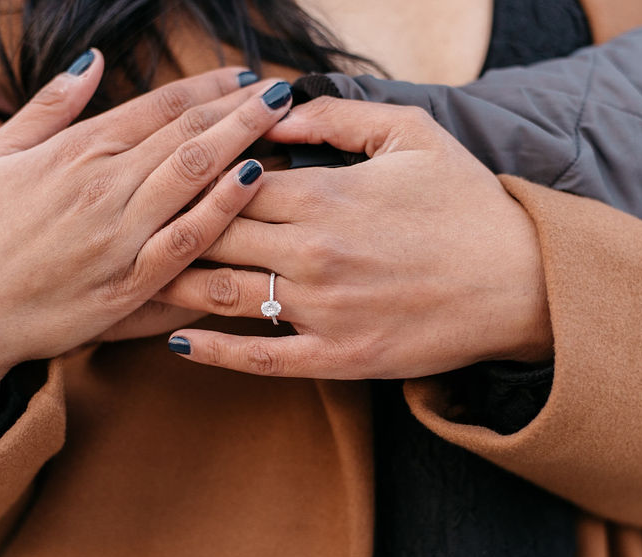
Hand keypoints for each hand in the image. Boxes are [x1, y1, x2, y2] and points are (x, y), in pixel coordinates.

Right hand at [0, 54, 292, 431]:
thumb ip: (47, 109)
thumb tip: (94, 60)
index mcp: (71, 153)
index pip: (156, 109)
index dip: (206, 88)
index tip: (241, 76)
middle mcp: (101, 189)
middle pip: (187, 137)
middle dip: (240, 109)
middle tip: (282, 89)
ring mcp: (116, 239)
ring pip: (193, 180)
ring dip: (242, 143)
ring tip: (282, 121)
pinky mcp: (124, 288)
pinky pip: (184, 244)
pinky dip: (221, 210)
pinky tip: (253, 183)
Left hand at [156, 97, 552, 378]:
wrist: (522, 283)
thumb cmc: (467, 205)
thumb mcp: (412, 135)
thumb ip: (338, 116)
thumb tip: (276, 113)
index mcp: (324, 195)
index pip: (229, 183)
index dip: (188, 179)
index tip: (155, 178)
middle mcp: (312, 253)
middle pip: (213, 237)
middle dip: (164, 229)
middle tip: (120, 229)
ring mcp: (321, 310)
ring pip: (222, 295)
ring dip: (172, 285)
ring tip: (133, 279)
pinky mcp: (336, 357)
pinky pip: (259, 357)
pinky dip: (212, 352)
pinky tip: (177, 342)